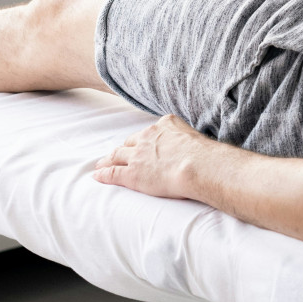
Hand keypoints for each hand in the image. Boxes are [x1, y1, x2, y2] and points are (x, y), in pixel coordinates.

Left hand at [92, 115, 215, 198]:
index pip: (148, 133)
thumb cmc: (204, 155)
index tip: (138, 144)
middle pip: (130, 142)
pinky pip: (113, 172)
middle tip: (114, 154)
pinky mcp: (132, 174)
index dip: (141, 140)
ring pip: (117, 155)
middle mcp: (148, 137)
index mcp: (164, 125)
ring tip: (101, 164)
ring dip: (108, 160)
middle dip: (122, 148)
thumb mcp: (197, 138)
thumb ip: (190, 140)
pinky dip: (104, 174)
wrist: (197, 165)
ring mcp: (138, 156)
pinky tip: (98, 176)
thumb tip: (198, 149)